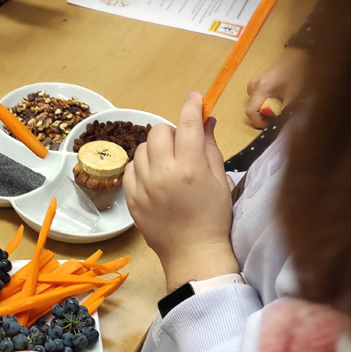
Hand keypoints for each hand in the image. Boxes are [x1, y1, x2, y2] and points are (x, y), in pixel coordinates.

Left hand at [123, 92, 237, 292]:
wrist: (192, 252)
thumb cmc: (212, 217)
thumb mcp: (220, 180)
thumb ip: (210, 147)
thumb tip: (206, 120)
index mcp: (191, 167)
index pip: (188, 124)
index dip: (192, 106)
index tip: (195, 99)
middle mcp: (164, 173)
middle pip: (160, 132)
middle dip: (173, 132)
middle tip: (182, 145)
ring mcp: (144, 186)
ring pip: (142, 148)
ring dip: (155, 149)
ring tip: (167, 163)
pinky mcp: (132, 198)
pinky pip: (130, 169)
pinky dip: (141, 166)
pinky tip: (153, 176)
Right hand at [245, 46, 308, 127]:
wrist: (296, 57)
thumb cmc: (296, 75)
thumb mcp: (293, 96)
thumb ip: (285, 112)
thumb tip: (280, 125)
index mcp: (260, 88)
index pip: (250, 112)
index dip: (259, 122)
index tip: (271, 124)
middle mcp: (252, 86)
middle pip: (252, 108)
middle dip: (264, 115)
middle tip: (278, 114)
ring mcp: (252, 83)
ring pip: (254, 103)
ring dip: (264, 108)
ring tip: (278, 105)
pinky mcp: (255, 81)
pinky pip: (256, 97)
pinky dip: (264, 102)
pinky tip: (275, 98)